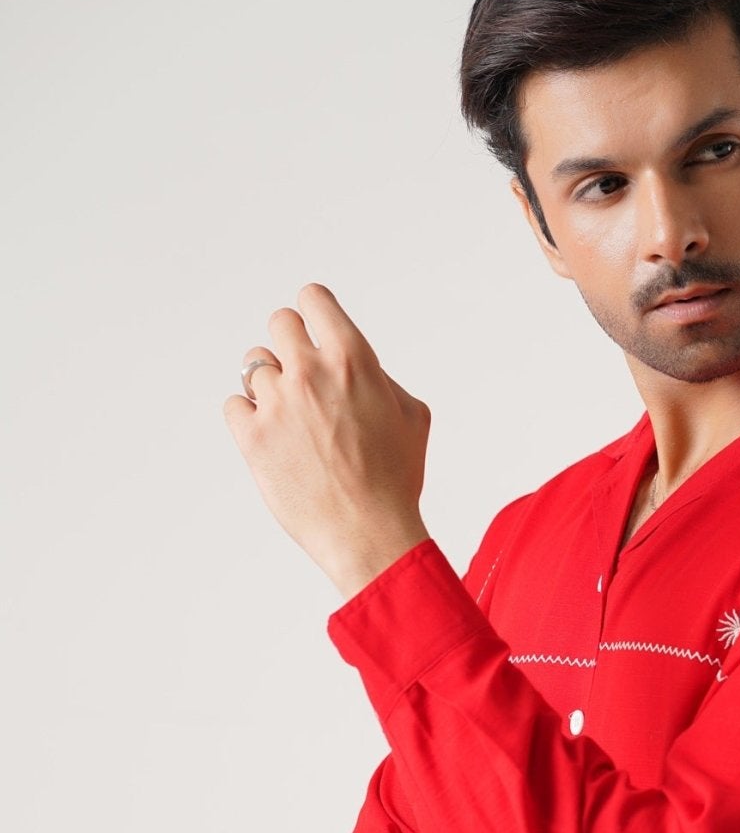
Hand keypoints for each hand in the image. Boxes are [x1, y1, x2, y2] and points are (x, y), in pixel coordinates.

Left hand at [223, 282, 432, 598]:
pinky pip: (234, 404)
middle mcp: (310, 372)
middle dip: (292, 346)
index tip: (315, 330)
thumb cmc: (395, 480)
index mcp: (353, 359)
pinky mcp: (251, 436)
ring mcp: (276, 402)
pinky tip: (272, 437)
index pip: (313, 299)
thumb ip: (380, 377)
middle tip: (303, 378)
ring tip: (292, 418)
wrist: (369, 533)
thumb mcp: (412, 417)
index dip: (315, 313)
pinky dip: (248, 417)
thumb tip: (354, 365)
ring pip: (253, 365)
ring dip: (270, 385)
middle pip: (279, 323)